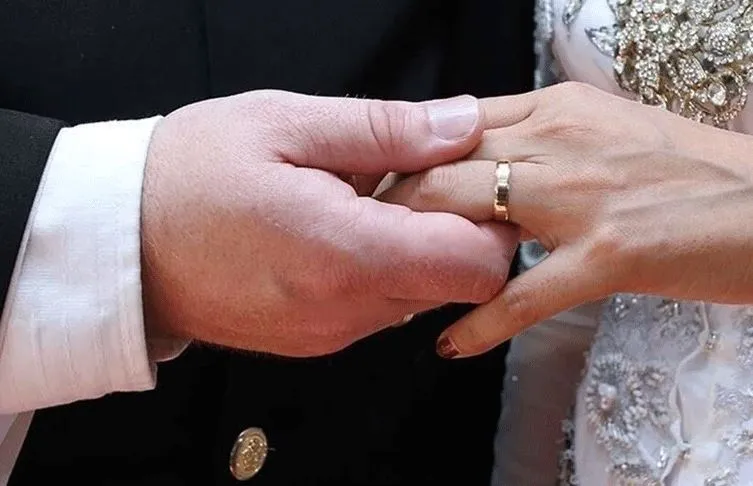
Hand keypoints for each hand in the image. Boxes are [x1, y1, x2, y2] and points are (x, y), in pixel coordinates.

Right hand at [140, 90, 517, 356]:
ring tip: (363, 201)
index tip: (465, 181)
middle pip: (455, 284)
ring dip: (413, 248)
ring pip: (420, 297)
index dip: (491, 223)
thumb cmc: (189, 177)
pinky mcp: (316, 340)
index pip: (475, 266)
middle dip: (453, 229)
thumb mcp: (284, 125)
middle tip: (408, 178)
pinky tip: (339, 231)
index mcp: (345, 254)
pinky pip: (379, 308)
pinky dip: (380, 270)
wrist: (121, 243)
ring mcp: (330, 333)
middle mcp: (345, 310)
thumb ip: (384, 129)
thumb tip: (462, 123)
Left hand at [379, 82, 752, 356]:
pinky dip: (481, 323)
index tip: (378, 189)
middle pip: (445, 166)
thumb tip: (481, 149)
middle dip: (395, 204)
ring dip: (419, 252)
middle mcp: (559, 143)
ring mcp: (580, 200)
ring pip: (468, 215)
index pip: (453, 125)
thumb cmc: (685, 168)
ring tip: (395, 283)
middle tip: (367, 239)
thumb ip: (540, 133)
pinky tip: (451, 343)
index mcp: (556, 109)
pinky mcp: (606, 256)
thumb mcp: (604, 126)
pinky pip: (525, 294)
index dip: (407, 158)